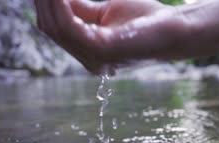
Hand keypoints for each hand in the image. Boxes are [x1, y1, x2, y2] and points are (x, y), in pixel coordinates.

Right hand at [34, 0, 188, 73]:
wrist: (177, 29)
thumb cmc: (146, 20)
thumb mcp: (105, 11)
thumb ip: (81, 9)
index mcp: (89, 52)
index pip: (55, 29)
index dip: (44, 3)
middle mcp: (89, 60)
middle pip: (50, 28)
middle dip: (41, 1)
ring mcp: (96, 58)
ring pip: (56, 28)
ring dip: (48, 1)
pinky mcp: (104, 50)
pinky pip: (71, 27)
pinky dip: (60, 6)